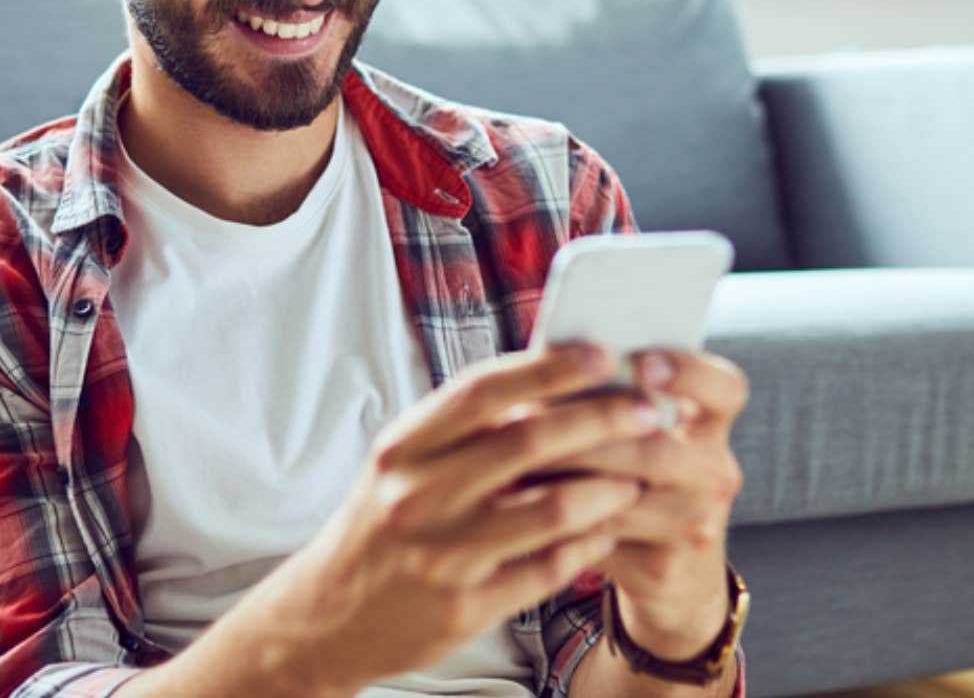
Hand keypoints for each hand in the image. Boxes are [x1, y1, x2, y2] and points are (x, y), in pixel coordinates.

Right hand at [252, 340, 665, 690]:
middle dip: (602, 421)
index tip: (603, 354)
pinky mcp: (464, 608)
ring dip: (608, 487)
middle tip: (648, 411)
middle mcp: (417, 496)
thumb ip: (462, 428)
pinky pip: (548, 568)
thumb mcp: (402, 464)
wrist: (325, 618)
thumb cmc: (379, 527)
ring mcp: (442, 554)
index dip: (549, 368)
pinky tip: (608, 529)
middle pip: (528, 441)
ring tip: (638, 474)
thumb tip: (545, 378)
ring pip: (551, 508)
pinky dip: (589, 544)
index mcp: (404, 448)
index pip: (484, 390)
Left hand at [536, 348, 748, 656]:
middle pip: (658, 446)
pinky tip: (522, 501)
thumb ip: (613, 395)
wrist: (670, 570)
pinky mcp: (663, 568)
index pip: (725, 389)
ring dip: (564, 474)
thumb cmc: (636, 477)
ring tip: (516, 456)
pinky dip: (558, 516)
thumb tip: (551, 357)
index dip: (688, 373)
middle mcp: (715, 473)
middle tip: (530, 412)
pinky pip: (601, 537)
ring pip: (623, 494)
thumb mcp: (642, 433)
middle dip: (589, 431)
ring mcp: (695, 524)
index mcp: (712, 425)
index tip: (642, 364)